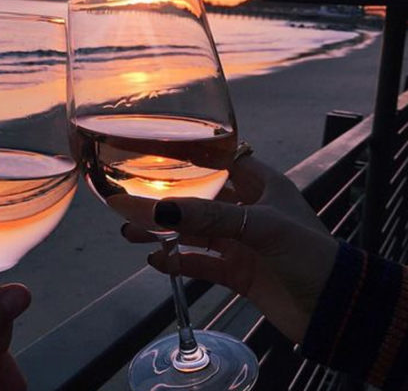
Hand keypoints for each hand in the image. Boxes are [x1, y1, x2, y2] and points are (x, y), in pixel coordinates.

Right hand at [117, 156, 338, 343]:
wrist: (334, 309)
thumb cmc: (308, 253)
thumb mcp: (261, 226)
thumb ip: (210, 218)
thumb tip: (161, 210)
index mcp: (263, 186)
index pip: (224, 162)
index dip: (194, 159)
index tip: (157, 156)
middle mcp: (249, 210)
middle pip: (200, 200)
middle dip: (168, 202)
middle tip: (132, 202)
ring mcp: (242, 243)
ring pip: (195, 233)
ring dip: (166, 233)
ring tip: (131, 233)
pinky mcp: (237, 272)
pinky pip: (201, 264)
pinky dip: (179, 262)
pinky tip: (156, 261)